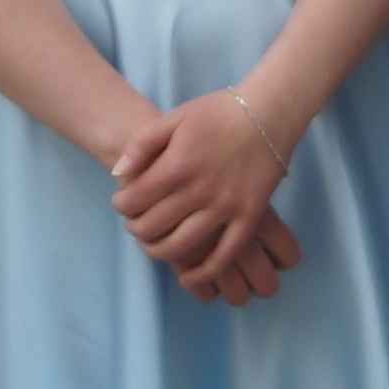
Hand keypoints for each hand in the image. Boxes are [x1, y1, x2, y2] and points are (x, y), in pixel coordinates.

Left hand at [112, 91, 295, 294]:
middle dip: (136, 229)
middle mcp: (199, 190)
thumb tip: (117, 175)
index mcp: (177, 165)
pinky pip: (225, 255)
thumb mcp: (174, 117)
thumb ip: (141, 145)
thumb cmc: (219, 112)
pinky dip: (204, 273)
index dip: (121, 206)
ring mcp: (226, 206)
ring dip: (159, 251)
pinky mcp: (249, 217)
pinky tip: (189, 276)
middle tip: (138, 223)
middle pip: (152, 227)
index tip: (124, 203)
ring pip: (181, 246)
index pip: (133, 201)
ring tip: (156, 243)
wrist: (270, 112)